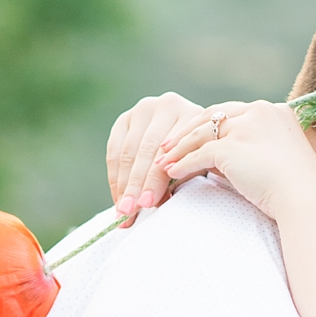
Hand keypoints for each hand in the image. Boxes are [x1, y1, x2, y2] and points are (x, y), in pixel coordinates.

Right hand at [106, 93, 211, 218]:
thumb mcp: (199, 164)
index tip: (146, 203)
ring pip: (128, 152)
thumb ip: (181, 177)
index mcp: (192, 115)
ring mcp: (144, 109)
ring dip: (123, 184)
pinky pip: (114, 150)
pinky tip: (117, 196)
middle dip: (135, 185)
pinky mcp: (126, 118)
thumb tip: (155, 201)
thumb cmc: (201, 155)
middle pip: (145, 151)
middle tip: (129, 211)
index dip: (155, 180)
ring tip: (122, 210)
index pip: (168, 152)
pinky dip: (115, 176)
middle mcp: (168, 105)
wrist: (193, 136)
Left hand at [160, 100, 315, 220]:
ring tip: (162, 161)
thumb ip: (246, 151)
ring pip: (201, 133)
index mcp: (273, 111)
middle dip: (186, 131)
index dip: (208, 124)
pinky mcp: (233, 147)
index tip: (191, 135)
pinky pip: (199, 154)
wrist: (305, 200)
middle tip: (166, 145)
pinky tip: (171, 173)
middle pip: (212, 116)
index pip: (231, 111)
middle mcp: (260, 112)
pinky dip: (183, 164)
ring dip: (179, 148)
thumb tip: (212, 159)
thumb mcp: (273, 160)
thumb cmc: (295, 189)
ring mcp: (246, 127)